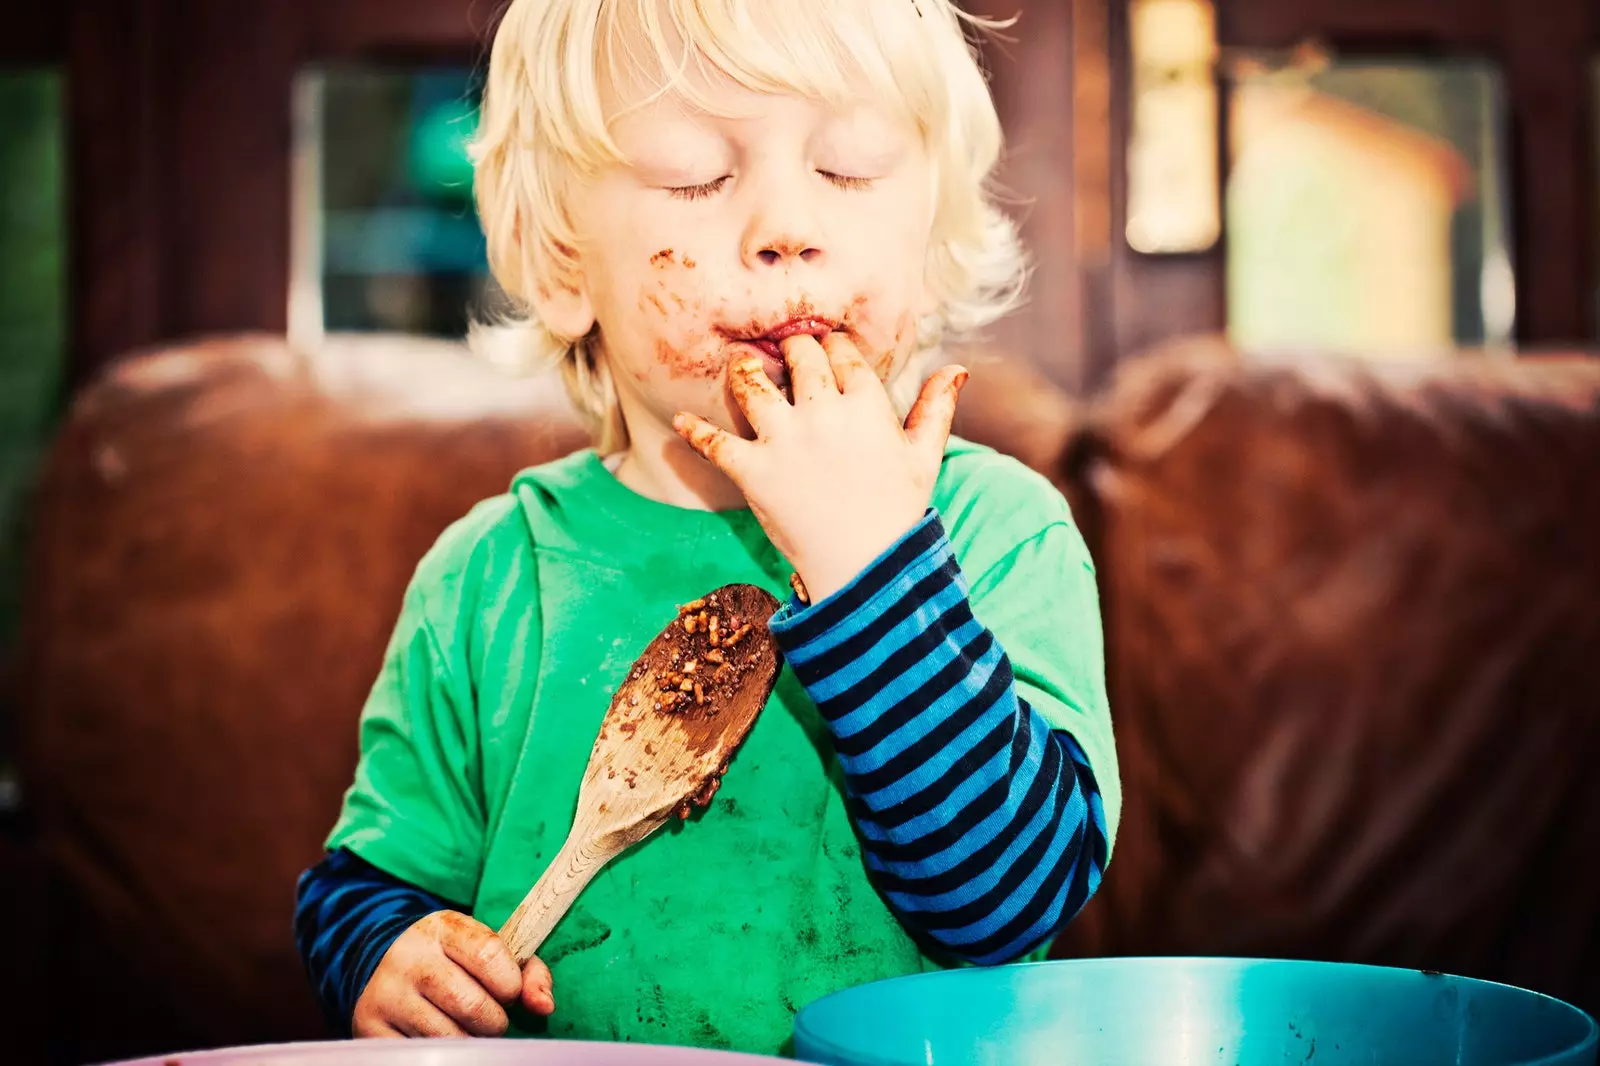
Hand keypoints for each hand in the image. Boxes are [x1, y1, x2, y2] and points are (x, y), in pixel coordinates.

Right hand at [352, 910, 554, 1037]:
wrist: (383, 964)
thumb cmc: (452, 960)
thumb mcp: (485, 949)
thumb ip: (527, 972)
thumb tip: (544, 1006)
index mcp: (442, 928)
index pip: (490, 955)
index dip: (511, 983)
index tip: (509, 990)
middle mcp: (409, 958)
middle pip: (472, 1005)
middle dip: (495, 1021)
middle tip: (491, 1018)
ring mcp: (387, 994)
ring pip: (449, 1037)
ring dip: (471, 1041)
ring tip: (467, 1027)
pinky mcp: (371, 1027)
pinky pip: (423, 1055)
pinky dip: (444, 1053)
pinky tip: (440, 1035)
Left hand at [673, 333, 967, 602]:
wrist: (866, 568)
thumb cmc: (898, 512)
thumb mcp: (924, 457)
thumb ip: (936, 408)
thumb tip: (957, 369)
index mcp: (866, 404)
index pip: (840, 351)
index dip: (830, 344)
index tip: (824, 347)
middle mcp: (824, 412)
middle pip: (798, 354)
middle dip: (791, 347)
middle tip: (783, 349)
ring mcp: (785, 440)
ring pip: (753, 383)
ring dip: (743, 370)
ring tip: (740, 366)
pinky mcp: (753, 471)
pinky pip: (715, 443)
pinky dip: (694, 432)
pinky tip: (681, 422)